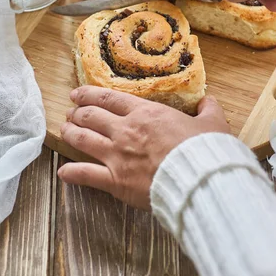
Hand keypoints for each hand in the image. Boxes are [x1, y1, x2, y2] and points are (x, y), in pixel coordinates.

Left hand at [58, 87, 229, 209]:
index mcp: (146, 113)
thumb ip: (208, 108)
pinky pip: (86, 175)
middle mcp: (126, 130)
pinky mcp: (116, 181)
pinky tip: (62, 172)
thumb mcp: (213, 122)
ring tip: (65, 130)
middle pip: (91, 116)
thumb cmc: (205, 150)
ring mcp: (117, 155)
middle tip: (71, 112)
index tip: (78, 94)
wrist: (200, 179)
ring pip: (83, 139)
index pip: (109, 98)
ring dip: (71, 133)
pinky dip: (71, 173)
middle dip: (77, 112)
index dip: (89, 94)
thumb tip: (208, 101)